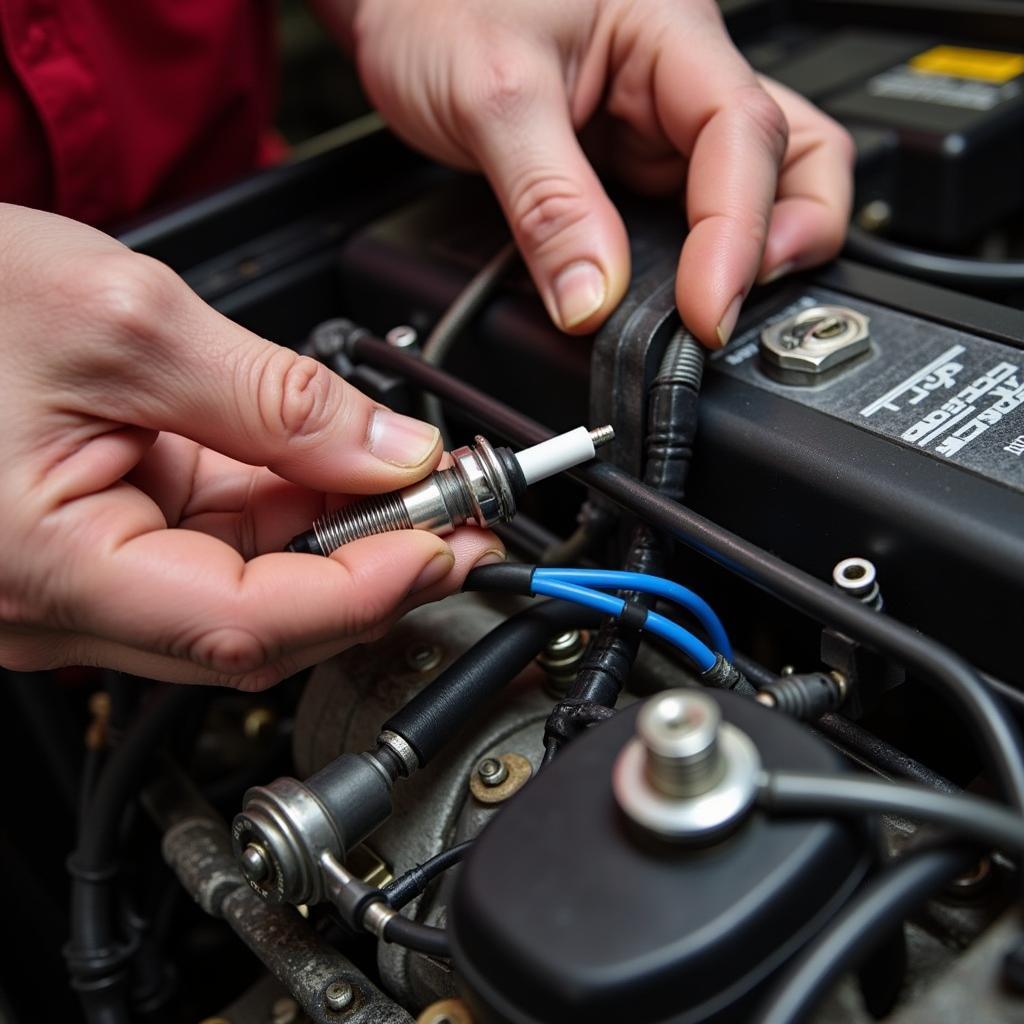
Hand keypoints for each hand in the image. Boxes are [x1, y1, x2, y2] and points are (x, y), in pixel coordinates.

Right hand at [0, 205, 500, 687]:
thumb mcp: (128, 320)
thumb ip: (275, 398)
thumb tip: (390, 454)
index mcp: (50, 568)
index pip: (249, 623)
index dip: (369, 589)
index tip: (450, 545)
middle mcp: (61, 602)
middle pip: (262, 625)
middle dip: (376, 570)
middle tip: (458, 513)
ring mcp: (83, 581)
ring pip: (250, 591)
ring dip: (343, 542)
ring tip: (416, 483)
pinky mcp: (101, 545)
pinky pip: (217, 551)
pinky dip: (291, 517)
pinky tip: (339, 474)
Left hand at [339, 0, 852, 344]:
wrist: (396, 3)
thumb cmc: (439, 2)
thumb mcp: (492, 95)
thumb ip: (547, 203)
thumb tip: (592, 300)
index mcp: (670, 34)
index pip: (742, 136)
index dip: (737, 234)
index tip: (706, 311)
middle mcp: (681, 79)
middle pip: (794, 157)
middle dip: (787, 239)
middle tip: (736, 309)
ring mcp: (659, 124)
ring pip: (751, 190)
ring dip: (749, 254)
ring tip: (712, 311)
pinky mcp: (628, 163)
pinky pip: (684, 216)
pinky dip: (690, 262)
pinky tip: (669, 295)